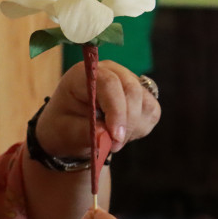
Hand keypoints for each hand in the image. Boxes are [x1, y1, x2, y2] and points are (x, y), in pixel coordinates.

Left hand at [35, 60, 159, 157]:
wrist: (72, 128)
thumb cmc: (65, 126)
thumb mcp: (65, 132)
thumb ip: (85, 132)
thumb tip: (106, 136)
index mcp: (86, 73)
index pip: (109, 83)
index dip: (116, 109)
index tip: (115, 136)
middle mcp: (112, 72)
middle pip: (132, 91)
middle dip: (127, 122)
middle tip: (114, 146)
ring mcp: (130, 82)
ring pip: (146, 103)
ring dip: (133, 128)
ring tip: (113, 140)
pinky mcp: (144, 96)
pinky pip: (152, 113)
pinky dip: (140, 128)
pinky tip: (123, 133)